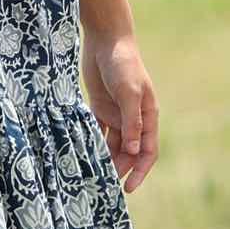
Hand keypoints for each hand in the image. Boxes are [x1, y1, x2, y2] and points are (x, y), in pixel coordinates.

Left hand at [81, 31, 158, 193]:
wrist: (106, 39)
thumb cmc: (122, 63)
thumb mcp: (128, 92)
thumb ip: (131, 121)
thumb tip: (134, 151)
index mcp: (147, 115)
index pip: (147, 151)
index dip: (140, 171)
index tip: (129, 188)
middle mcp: (133, 118)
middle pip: (129, 152)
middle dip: (119, 169)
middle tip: (104, 185)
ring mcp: (116, 113)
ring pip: (112, 144)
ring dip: (105, 158)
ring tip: (91, 174)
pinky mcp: (100, 107)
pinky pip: (97, 131)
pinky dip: (92, 143)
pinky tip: (81, 155)